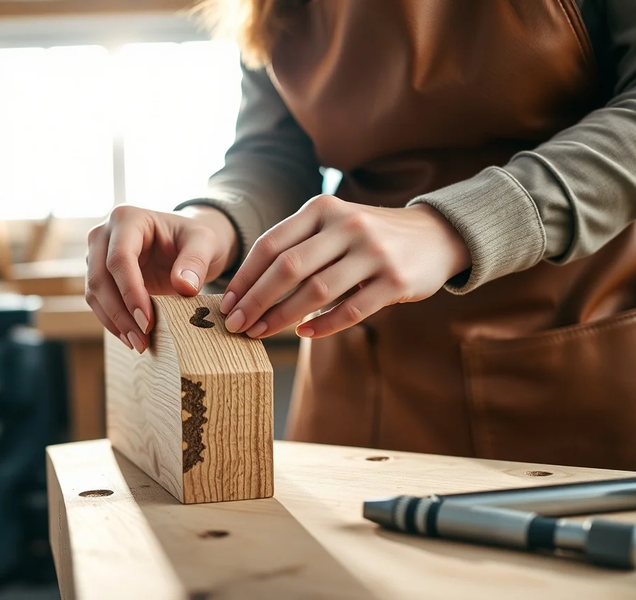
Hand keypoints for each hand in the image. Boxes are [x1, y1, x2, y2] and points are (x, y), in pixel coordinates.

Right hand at [86, 204, 237, 352]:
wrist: (188, 244)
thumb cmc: (196, 239)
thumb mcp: (205, 243)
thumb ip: (196, 261)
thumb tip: (184, 287)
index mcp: (127, 219)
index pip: (120, 258)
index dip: (130, 292)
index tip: (147, 321)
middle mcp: (104, 234)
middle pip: (100, 278)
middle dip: (120, 313)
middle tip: (142, 340)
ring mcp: (97, 255)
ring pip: (94, 293)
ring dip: (114, 322)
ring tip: (138, 343)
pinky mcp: (100, 276)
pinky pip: (99, 301)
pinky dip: (113, 321)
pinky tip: (131, 337)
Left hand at [219, 195, 470, 338]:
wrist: (435, 236)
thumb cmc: (368, 237)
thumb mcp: (333, 226)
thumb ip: (297, 246)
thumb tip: (248, 290)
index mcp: (323, 209)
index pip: (271, 244)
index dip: (245, 277)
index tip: (227, 303)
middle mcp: (347, 225)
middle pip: (288, 268)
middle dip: (256, 301)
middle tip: (236, 325)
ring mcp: (373, 252)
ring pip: (316, 291)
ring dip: (283, 318)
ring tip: (261, 334)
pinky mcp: (396, 280)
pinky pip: (351, 310)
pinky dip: (323, 326)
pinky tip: (304, 335)